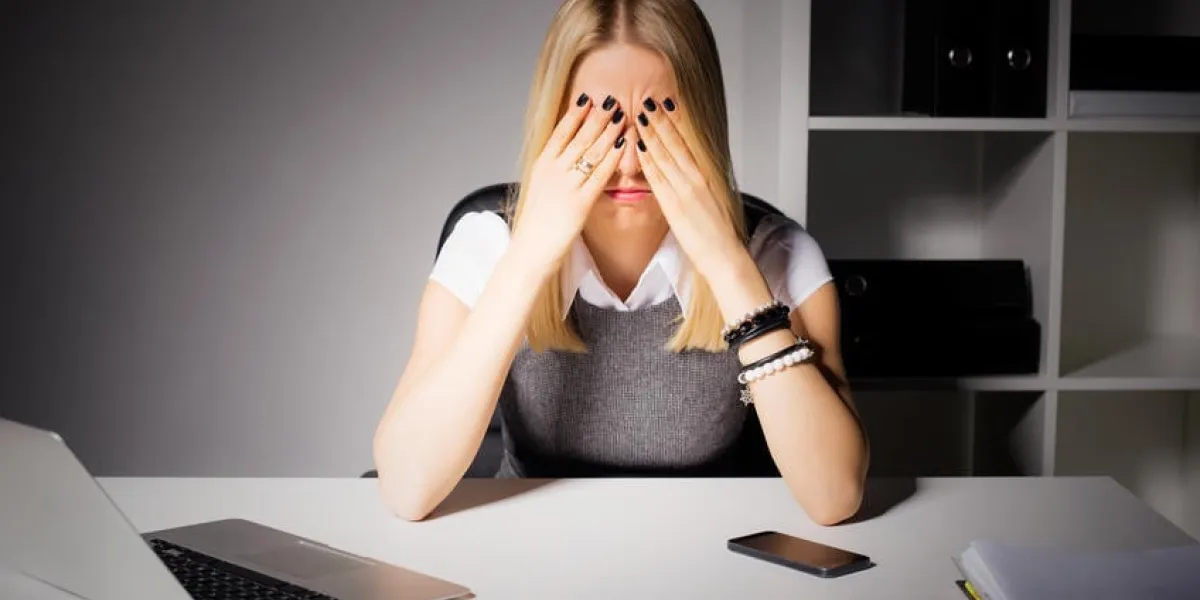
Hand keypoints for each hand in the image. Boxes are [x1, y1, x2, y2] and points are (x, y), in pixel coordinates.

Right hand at [510, 94, 627, 274]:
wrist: (531, 249)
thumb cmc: (536, 224)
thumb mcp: (540, 189)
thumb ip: (552, 172)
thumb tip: (565, 160)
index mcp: (542, 166)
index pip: (560, 133)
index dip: (575, 114)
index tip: (587, 98)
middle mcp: (553, 171)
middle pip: (579, 137)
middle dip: (597, 116)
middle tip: (611, 98)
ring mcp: (567, 185)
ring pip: (591, 151)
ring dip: (608, 131)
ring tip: (621, 114)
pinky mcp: (580, 202)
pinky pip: (600, 174)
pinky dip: (612, 156)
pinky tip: (623, 144)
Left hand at [633, 97, 746, 281]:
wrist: (725, 255)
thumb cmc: (717, 233)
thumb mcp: (711, 201)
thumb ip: (698, 184)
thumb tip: (689, 171)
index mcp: (705, 176)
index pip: (687, 143)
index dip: (675, 122)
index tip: (666, 104)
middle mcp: (696, 178)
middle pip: (675, 143)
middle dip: (661, 120)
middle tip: (648, 98)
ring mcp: (685, 190)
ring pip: (665, 155)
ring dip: (652, 133)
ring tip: (640, 113)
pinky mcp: (674, 205)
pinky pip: (657, 177)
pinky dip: (648, 159)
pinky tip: (638, 146)